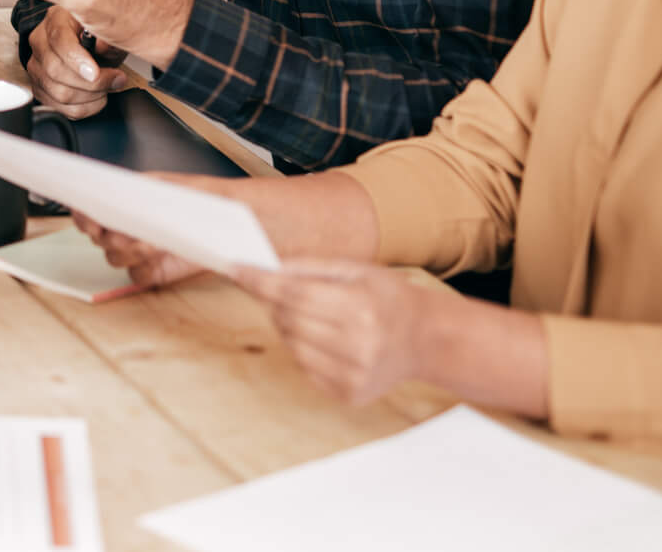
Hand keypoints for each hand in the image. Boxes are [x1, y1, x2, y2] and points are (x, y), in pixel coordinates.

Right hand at [23, 7, 129, 118]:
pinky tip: (95, 97)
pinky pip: (60, 108)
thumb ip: (108, 38)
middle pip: (55, 70)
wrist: (91, 47)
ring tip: (107, 87)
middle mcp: (40, 42)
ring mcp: (37, 66)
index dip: (77, 60)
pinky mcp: (40, 88)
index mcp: (56, 20)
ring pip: (58, 93)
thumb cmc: (99, 37)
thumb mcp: (111, 31)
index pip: (59, 41)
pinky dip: (84, 108)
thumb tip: (102, 45)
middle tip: (115, 79)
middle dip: (92, 83)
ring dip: (90, 96)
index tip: (96, 73)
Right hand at [70, 172, 240, 285]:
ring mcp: (140, 251)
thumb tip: (112, 201)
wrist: (231, 217)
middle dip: (109, 236)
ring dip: (128, 251)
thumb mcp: (166, 187)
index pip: (90, 211)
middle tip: (125, 232)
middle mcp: (129, 227)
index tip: (88, 218)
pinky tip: (159, 258)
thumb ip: (135, 194)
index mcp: (124, 202)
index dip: (83, 217)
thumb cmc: (201, 197)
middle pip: (99, 238)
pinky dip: (144, 268)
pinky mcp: (155, 271)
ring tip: (150, 243)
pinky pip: (136, 276)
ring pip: (114, 258)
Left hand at [232, 259, 440, 406]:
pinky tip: (321, 337)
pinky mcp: (349, 394)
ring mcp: (354, 375)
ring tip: (304, 314)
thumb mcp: (356, 269)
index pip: (295, 294)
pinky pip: (305, 367)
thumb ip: (310, 267)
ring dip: (286, 326)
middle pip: (289, 319)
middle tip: (270, 288)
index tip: (235, 269)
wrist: (426, 340)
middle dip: (272, 301)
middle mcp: (359, 346)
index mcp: (362, 308)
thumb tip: (266, 268)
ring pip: (293, 345)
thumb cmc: (387, 297)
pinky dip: (302, 349)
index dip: (261, 281)